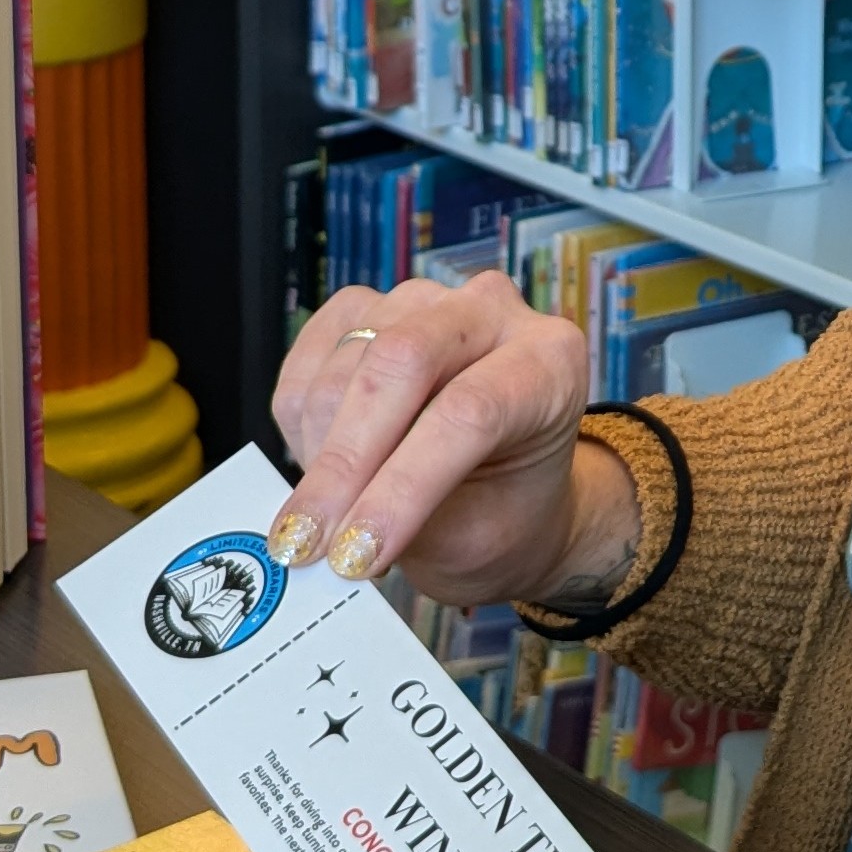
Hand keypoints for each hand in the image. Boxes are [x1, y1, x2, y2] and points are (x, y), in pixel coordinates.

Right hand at [267, 275, 636, 606]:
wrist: (496, 488)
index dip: (404, 484)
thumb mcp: (479, 536)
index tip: (358, 552)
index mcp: (551, 361)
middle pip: (401, 362)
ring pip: (344, 367)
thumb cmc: (500, 512)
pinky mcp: (363, 308)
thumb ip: (417, 524)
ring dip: (320, 453)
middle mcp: (491, 311)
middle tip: (308, 541)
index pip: (470, 410)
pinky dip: (301, 426)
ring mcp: (423, 300)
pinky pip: (307, 362)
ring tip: (327, 514)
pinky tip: (322, 467)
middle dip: (346, 463)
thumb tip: (336, 533)